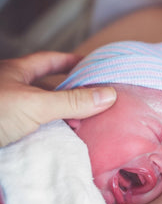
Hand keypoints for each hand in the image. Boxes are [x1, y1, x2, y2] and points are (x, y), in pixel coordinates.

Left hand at [0, 51, 116, 146]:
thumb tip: (109, 95)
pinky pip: (35, 133)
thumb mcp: (34, 104)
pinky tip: (65, 143)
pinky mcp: (6, 136)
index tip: (92, 64)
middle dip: (72, 93)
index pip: (49, 60)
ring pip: (42, 113)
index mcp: (16, 74)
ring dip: (63, 118)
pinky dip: (51, 136)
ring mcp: (8, 114)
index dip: (71, 60)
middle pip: (48, 88)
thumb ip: (71, 101)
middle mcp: (11, 92)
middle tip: (98, 100)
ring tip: (89, 124)